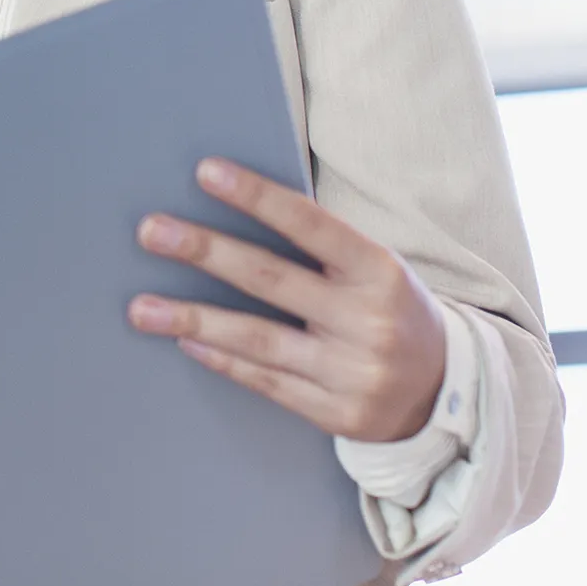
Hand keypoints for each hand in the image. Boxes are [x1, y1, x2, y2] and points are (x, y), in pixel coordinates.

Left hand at [128, 157, 446, 442]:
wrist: (445, 393)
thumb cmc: (391, 309)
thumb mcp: (375, 268)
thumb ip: (321, 246)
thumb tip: (237, 205)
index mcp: (380, 271)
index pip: (311, 225)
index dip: (257, 197)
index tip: (205, 171)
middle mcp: (367, 321)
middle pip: (272, 280)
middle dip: (206, 252)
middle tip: (151, 231)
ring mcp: (352, 372)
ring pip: (258, 339)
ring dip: (193, 320)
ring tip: (140, 308)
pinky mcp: (336, 414)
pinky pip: (265, 381)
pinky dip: (221, 359)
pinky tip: (184, 341)